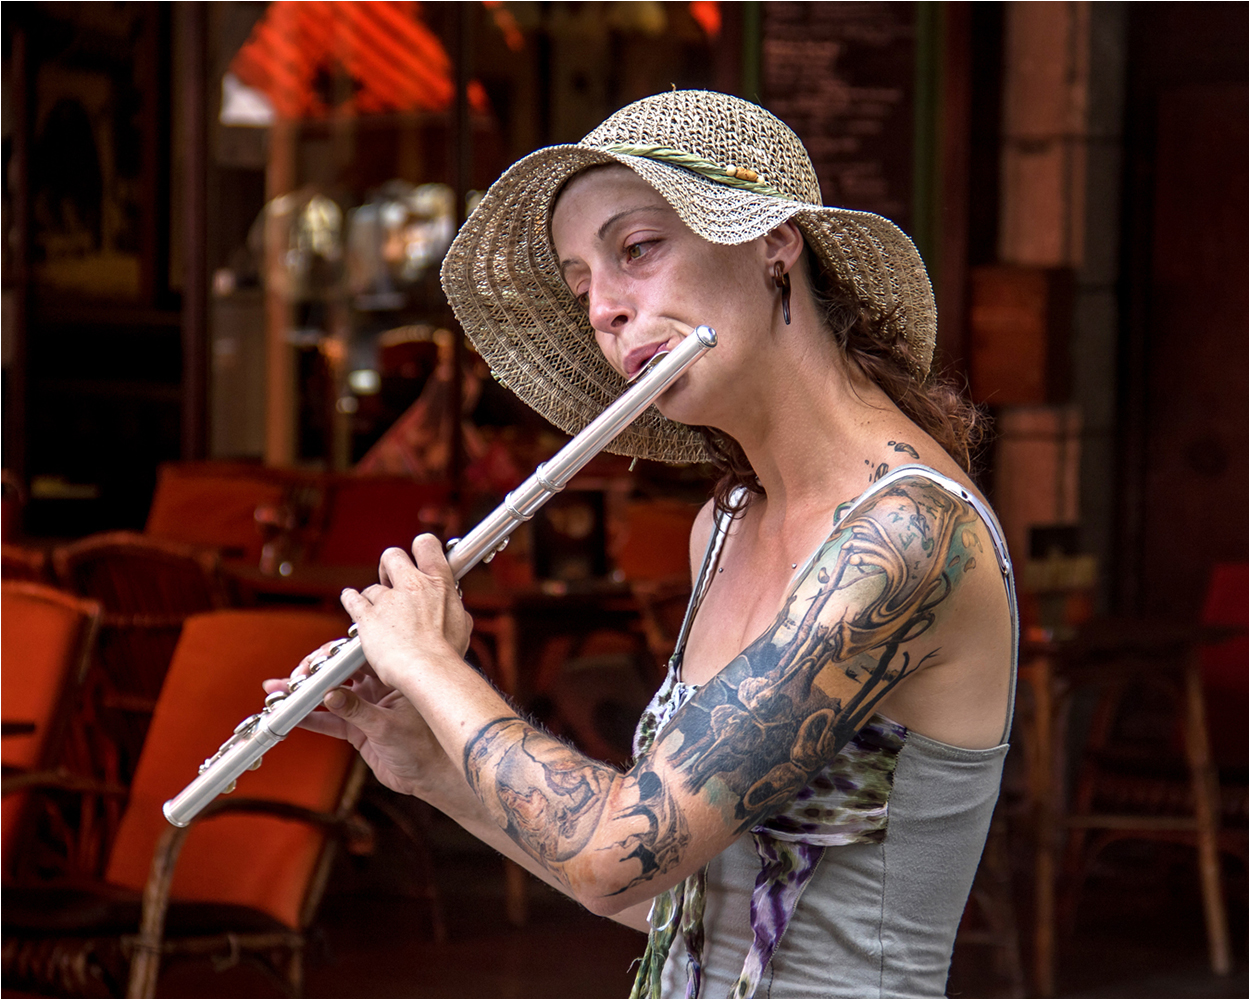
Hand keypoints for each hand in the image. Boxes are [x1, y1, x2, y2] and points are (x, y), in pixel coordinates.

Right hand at [264, 658, 467, 805]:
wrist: (432, 776)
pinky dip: (310, 718)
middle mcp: (378, 686)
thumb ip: (358, 711)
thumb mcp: (388, 727)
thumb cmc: (424, 746)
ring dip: (304, 694)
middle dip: (313, 673)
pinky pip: (329, 720)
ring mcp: (366, 707)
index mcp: (392, 675)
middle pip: (339, 671)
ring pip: (329, 694)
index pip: (358, 656)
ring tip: (278, 692)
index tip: (313, 664)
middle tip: (293, 679)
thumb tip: (329, 694)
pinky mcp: (357, 729)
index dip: (333, 656)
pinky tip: (290, 716)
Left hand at [339, 534, 473, 688]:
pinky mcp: (368, 617)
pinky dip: (351, 599)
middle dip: (390, 567)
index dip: (419, 548)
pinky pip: (353, 599)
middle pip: (392, 556)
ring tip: (375, 607)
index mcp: (439, 583)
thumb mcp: (461, 626)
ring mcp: (388, 600)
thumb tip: (456, 608)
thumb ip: (455, 610)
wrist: (428, 670)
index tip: (417, 559)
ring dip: (373, 597)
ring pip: (373, 587)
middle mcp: (413, 585)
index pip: (426, 545)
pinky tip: (350, 598)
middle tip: (392, 581)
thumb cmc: (447, 653)